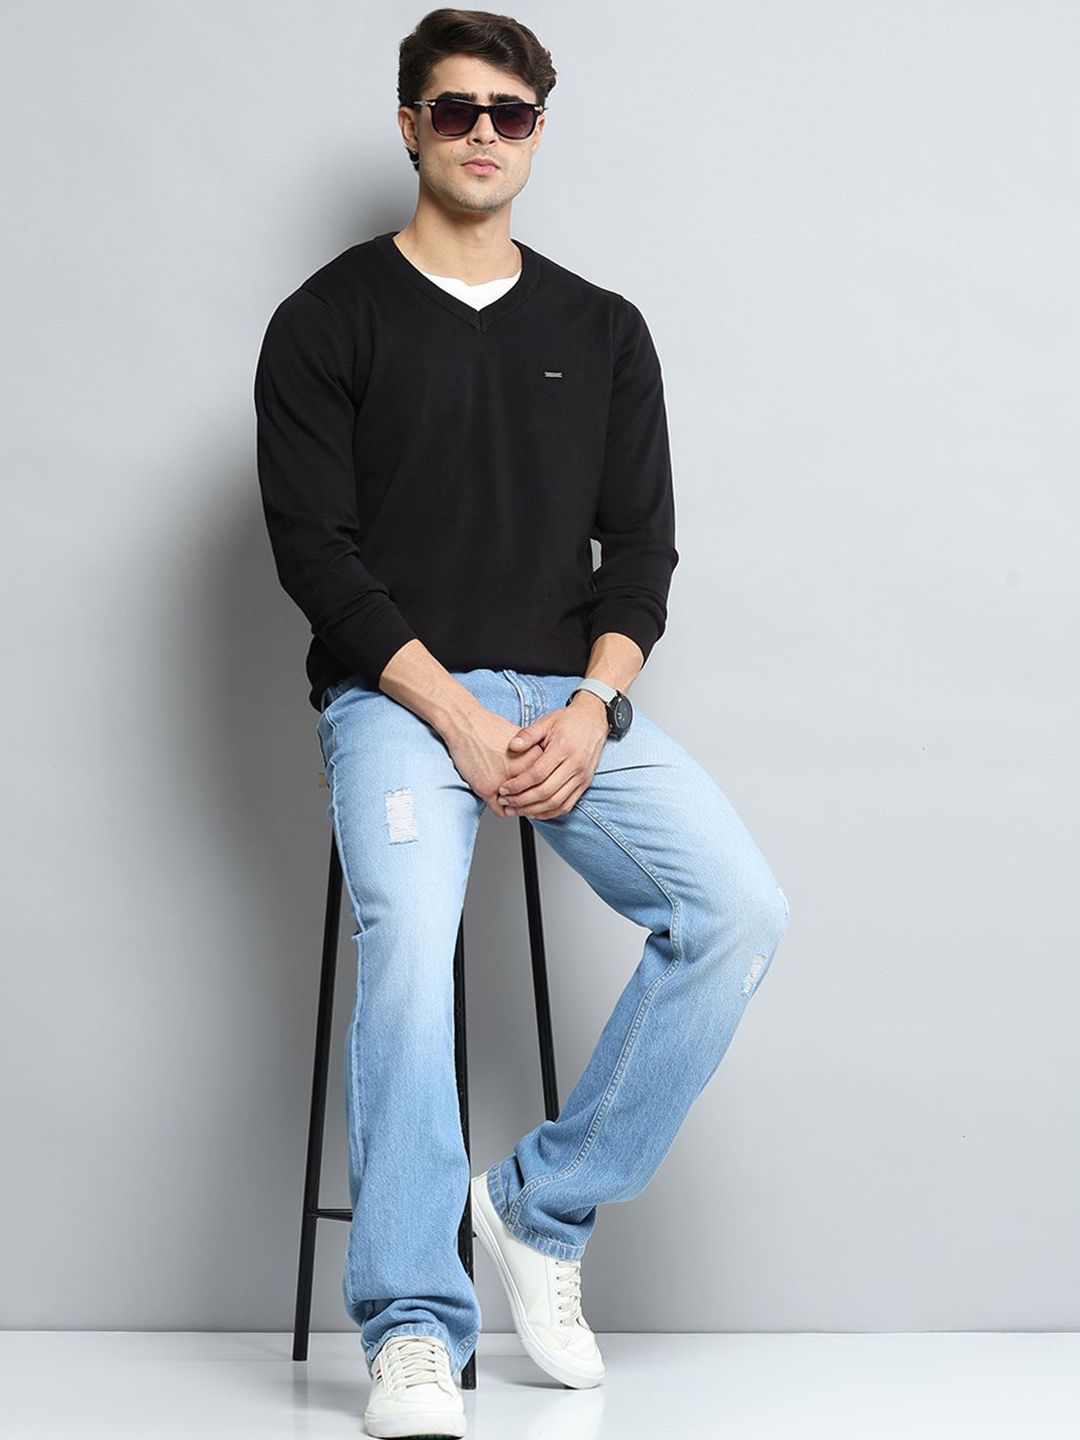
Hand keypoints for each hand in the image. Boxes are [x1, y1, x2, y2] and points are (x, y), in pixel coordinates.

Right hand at [443, 707, 548, 818]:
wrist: (466, 723)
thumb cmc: (490, 728)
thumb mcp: (521, 740)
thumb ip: (533, 757)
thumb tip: (543, 775)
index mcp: (535, 757)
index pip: (547, 784)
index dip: (542, 789)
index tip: (537, 793)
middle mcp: (523, 770)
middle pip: (534, 798)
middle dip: (530, 801)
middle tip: (524, 800)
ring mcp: (505, 782)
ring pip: (517, 807)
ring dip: (515, 808)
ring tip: (510, 801)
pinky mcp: (488, 788)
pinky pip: (500, 811)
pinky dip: (500, 810)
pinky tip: (498, 800)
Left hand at [496, 693, 608, 818]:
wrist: (594, 720)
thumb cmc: (568, 721)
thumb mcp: (546, 721)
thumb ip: (528, 734)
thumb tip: (512, 746)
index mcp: (563, 749)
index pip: (537, 774)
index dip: (518, 785)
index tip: (504, 788)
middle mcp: (575, 765)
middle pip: (545, 792)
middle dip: (522, 801)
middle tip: (505, 802)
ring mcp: (582, 777)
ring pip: (556, 803)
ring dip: (533, 810)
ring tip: (516, 810)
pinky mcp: (585, 784)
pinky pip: (567, 805)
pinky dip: (549, 813)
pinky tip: (535, 812)